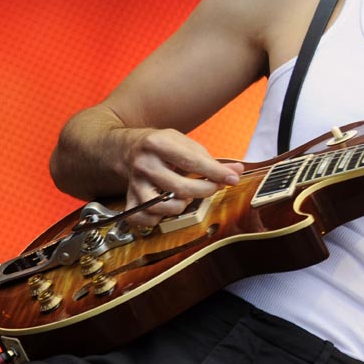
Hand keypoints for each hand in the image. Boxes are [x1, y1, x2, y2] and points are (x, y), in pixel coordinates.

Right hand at [120, 128, 242, 226]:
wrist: (126, 148)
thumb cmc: (162, 146)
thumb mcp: (185, 144)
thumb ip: (211, 159)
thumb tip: (236, 171)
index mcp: (158, 144)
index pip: (192, 162)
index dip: (215, 173)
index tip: (232, 179)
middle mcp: (143, 164)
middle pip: (179, 188)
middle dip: (205, 190)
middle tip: (214, 186)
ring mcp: (134, 184)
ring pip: (163, 207)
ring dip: (182, 205)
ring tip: (185, 194)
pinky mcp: (128, 199)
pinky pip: (144, 219)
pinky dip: (159, 218)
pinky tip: (166, 206)